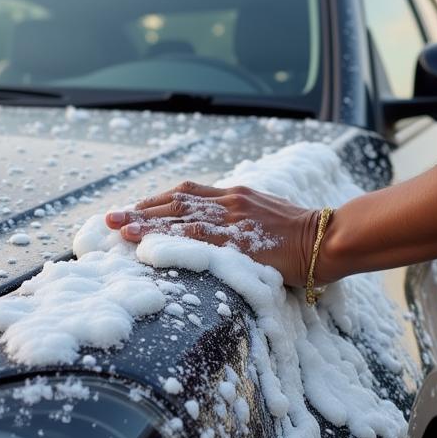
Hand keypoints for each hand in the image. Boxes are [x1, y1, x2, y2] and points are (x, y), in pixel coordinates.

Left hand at [105, 181, 321, 287]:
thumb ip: (245, 222)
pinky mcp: (236, 239)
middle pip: (174, 202)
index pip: (188, 194)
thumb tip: (228, 235)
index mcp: (236, 195)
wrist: (327, 238)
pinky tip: (145, 243)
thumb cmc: (304, 236)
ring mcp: (232, 219)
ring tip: (115, 228)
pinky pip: (193, 238)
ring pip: (178, 217)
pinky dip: (166, 239)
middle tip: (109, 218)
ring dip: (144, 223)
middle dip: (140, 209)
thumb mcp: (269, 219)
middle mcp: (229, 201)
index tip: (135, 209)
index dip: (158, 201)